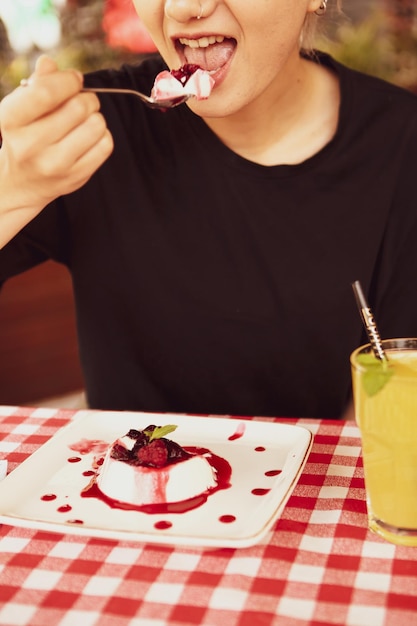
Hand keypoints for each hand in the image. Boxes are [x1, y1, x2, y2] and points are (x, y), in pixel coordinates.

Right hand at [0, 56, 113, 244]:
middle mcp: (31, 146)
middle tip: (81, 102)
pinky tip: (89, 137)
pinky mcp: (76, 177)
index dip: (67, 80)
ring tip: (84, 121)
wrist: (22, 182)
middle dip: (85, 98)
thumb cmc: (24, 136)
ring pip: (96, 125)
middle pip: (78, 107)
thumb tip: (49, 63)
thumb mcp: (20, 108)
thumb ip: (36, 84)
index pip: (46, 92)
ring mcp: (55, 165)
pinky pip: (105, 145)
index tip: (74, 79)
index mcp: (11, 121)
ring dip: (95, 117)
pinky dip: (102, 135)